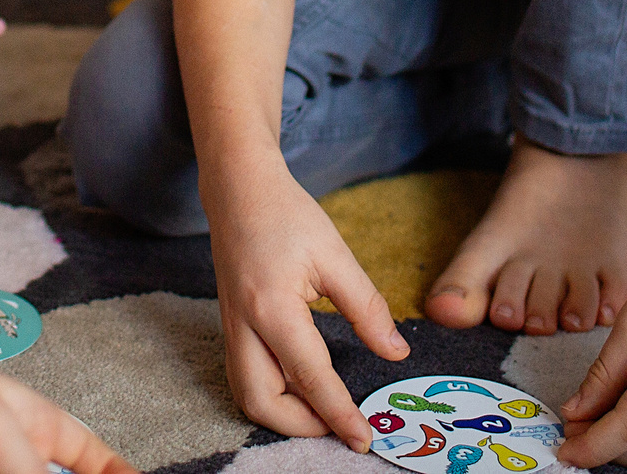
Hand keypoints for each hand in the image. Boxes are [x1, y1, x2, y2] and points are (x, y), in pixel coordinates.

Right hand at [204, 155, 407, 446]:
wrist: (238, 189)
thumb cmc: (287, 214)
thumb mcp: (335, 255)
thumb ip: (366, 308)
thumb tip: (395, 353)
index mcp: (272, 306)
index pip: (309, 376)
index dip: (339, 413)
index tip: (363, 438)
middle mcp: (243, 325)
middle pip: (260, 402)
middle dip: (300, 426)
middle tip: (340, 426)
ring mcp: (231, 327)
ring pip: (246, 394)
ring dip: (282, 414)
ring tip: (323, 412)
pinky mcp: (231, 325)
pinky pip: (244, 374)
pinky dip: (271, 393)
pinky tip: (300, 387)